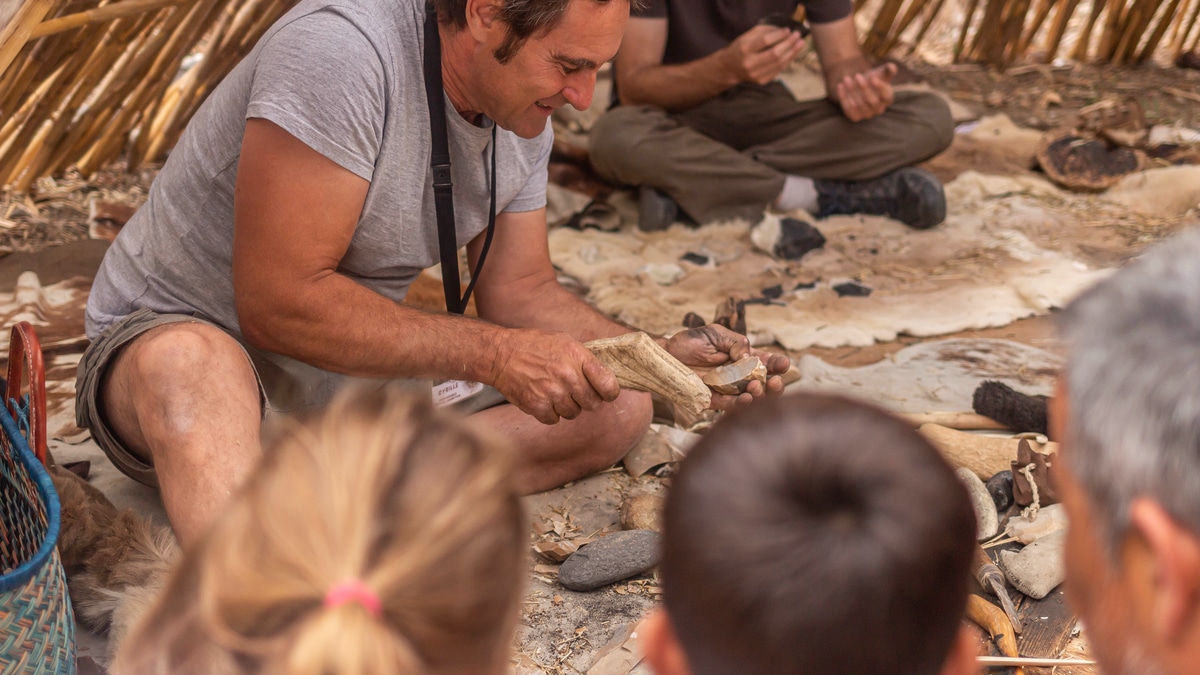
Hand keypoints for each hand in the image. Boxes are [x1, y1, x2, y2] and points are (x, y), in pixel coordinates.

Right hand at [489, 329, 619, 424]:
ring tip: (554, 391)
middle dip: (586, 399)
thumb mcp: (564, 341)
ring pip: (573, 413)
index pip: (608, 384)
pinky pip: (554, 419)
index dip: (610, 392)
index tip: (606, 393)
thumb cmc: (534, 346)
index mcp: (577, 356)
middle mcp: (567, 375)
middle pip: (592, 403)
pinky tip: (542, 398)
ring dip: (567, 406)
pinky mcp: (537, 406)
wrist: (501, 354)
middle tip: (575, 392)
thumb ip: (585, 359)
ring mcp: (552, 392)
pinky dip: (549, 412)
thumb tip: (606, 378)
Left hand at [663, 325, 790, 409]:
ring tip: (755, 388)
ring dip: (759, 396)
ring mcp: (728, 390)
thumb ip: (735, 342)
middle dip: (775, 385)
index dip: (778, 364)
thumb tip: (748, 357)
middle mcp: (739, 376)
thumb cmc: (690, 342)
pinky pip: (732, 407)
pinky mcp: (714, 401)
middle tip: (774, 381)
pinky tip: (746, 398)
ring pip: (752, 399)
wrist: (664, 355)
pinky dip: (741, 404)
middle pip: (766, 385)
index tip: (783, 364)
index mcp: (743, 358)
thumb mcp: (715, 334)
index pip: (767, 363)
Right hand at [724, 24, 805, 84]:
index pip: (765, 41)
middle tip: (798, 35)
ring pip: (779, 63)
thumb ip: (765, 31)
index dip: (779, 35)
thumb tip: (784, 31)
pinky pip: (779, 70)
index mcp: (745, 49)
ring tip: (800, 44)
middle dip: (789, 44)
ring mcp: (756, 74)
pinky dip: (788, 61)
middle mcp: (750, 63)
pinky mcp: (762, 81)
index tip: (788, 30)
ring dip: (792, 52)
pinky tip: (793, 53)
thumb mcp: (747, 35)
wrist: (730, 68)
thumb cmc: (741, 48)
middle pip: (775, 53)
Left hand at [833, 62, 895, 121]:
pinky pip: (848, 109)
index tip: (872, 78)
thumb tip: (892, 66)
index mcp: (887, 98)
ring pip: (859, 105)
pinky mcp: (855, 116)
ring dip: (852, 91)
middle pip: (872, 101)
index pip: (886, 96)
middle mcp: (879, 109)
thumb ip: (887, 70)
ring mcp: (867, 114)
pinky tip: (840, 86)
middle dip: (864, 88)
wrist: (858, 86)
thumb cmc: (872, 79)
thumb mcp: (880, 73)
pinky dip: (843, 98)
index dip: (880, 88)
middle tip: (857, 75)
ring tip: (846, 78)